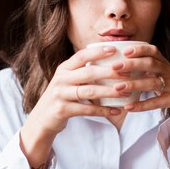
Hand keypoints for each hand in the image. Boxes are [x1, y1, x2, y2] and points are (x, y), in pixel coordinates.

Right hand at [19, 45, 135, 168]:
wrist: (42, 118)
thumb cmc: (62, 96)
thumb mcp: (67, 80)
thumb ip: (82, 71)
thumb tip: (109, 62)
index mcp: (63, 69)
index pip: (81, 56)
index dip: (98, 52)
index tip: (115, 50)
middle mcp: (61, 79)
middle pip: (89, 73)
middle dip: (109, 72)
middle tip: (127, 73)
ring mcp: (61, 95)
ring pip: (89, 91)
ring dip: (109, 92)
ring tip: (125, 92)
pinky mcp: (63, 110)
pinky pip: (87, 110)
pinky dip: (103, 111)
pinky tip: (116, 110)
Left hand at [115, 44, 169, 139]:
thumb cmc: (169, 89)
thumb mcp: (160, 76)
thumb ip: (146, 69)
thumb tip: (118, 63)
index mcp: (165, 64)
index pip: (153, 51)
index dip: (139, 49)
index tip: (124, 51)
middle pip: (151, 64)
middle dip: (132, 64)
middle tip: (114, 67)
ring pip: (152, 83)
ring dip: (133, 85)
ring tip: (117, 88)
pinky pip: (157, 102)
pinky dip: (141, 105)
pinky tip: (128, 107)